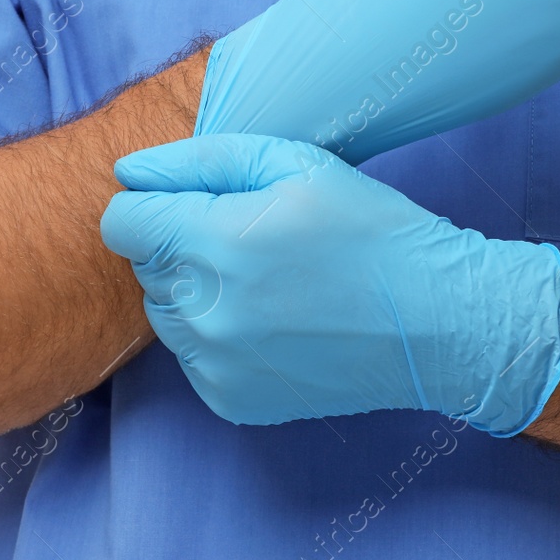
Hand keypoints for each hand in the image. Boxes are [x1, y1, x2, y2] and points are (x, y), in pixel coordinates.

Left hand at [99, 134, 559, 436]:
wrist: (437, 322)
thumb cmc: (372, 231)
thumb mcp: (297, 164)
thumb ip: (202, 159)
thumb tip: (129, 172)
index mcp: (215, 243)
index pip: (122, 221)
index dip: (158, 204)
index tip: (202, 205)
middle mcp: (204, 312)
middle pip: (146, 267)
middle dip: (184, 246)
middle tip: (256, 242)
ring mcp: (214, 365)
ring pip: (165, 314)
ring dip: (199, 293)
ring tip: (270, 283)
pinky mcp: (229, 400)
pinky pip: (194, 358)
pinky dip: (221, 339)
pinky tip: (278, 323)